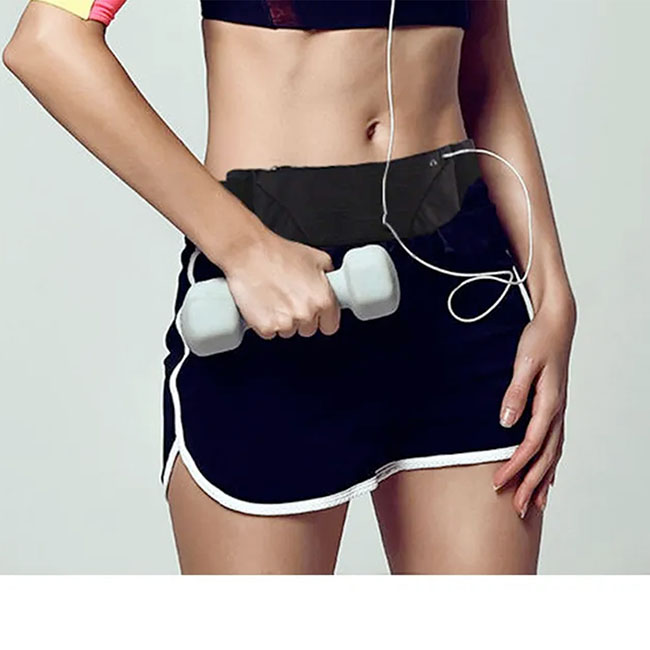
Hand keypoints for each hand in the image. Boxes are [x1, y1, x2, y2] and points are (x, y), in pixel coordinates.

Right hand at [220, 229, 340, 340]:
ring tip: (275, 297)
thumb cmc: (277, 253)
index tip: (315, 312)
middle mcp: (306, 313)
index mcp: (323, 299)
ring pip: (288, 332)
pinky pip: (269, 332)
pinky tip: (264, 303)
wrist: (247, 253)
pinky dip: (265, 321)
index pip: (330, 326)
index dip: (322, 318)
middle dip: (300, 318)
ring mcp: (285, 323)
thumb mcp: (315, 256)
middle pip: (308, 330)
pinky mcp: (265, 327)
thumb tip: (330, 282)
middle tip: (289, 298)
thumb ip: (328, 275)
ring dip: (282, 319)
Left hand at [493, 297, 576, 517]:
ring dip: (542, 480)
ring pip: (552, 454)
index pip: (531, 444)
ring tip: (532, 503)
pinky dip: (550, 464)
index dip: (515, 466)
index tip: (497, 482)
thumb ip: (515, 392)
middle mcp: (556, 412)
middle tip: (515, 508)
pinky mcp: (554, 407)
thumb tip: (506, 422)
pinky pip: (554, 444)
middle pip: (545, 457)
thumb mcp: (524, 362)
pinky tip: (547, 476)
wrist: (556, 324)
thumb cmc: (539, 340)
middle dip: (530, 484)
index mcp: (549, 403)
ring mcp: (558, 411)